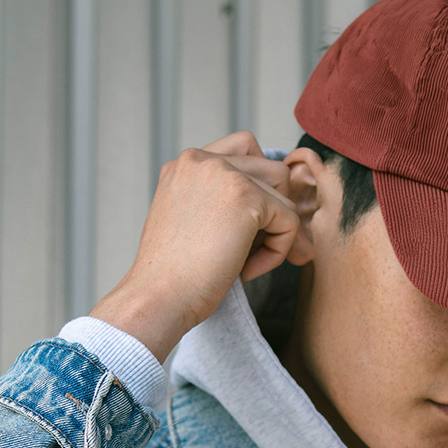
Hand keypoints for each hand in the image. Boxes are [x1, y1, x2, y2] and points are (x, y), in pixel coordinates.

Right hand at [89, 131, 314, 361]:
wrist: (158, 297)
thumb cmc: (173, 276)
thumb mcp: (191, 224)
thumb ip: (221, 205)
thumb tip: (275, 208)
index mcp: (185, 165)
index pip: (243, 150)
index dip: (257, 190)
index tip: (247, 231)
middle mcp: (202, 159)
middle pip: (271, 170)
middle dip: (274, 212)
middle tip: (261, 251)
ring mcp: (224, 173)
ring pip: (285, 194)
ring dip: (277, 232)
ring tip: (248, 264)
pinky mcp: (247, 197)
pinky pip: (290, 221)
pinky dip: (279, 251)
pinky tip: (247, 271)